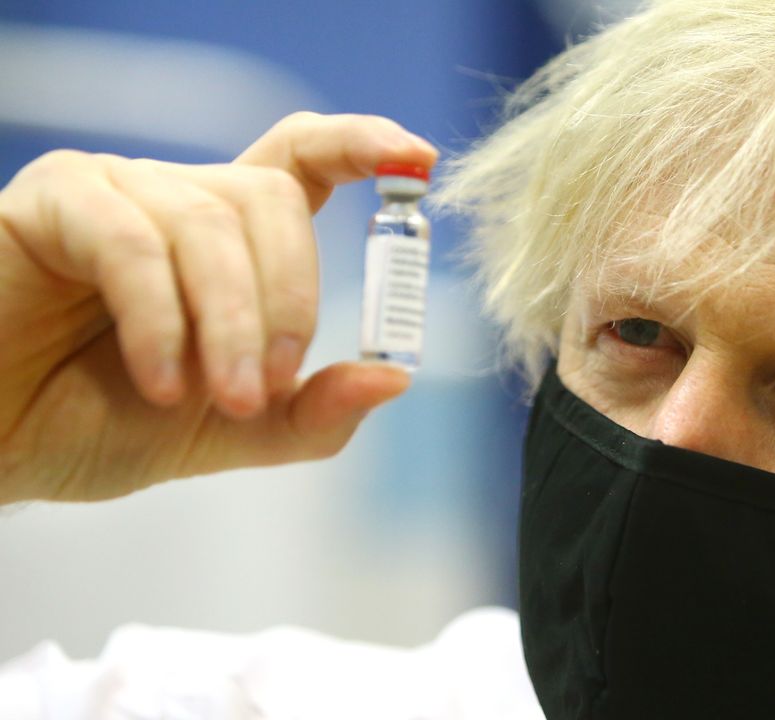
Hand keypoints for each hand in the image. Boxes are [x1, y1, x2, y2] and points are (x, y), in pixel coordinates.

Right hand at [0, 112, 437, 502]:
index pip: (303, 159)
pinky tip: (159, 381)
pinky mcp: (52, 200)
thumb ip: (310, 412)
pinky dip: (161, 321)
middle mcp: (176, 199)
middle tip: (266, 387)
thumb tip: (396, 378)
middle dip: (290, 302)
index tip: (419, 160)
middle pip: (274, 200)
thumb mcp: (230, 432)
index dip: (362, 146)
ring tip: (220, 400)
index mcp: (227, 239)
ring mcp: (114, 189)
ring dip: (231, 325)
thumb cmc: (94, 424)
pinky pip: (134, 242)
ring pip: (211, 223)